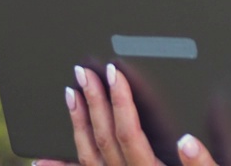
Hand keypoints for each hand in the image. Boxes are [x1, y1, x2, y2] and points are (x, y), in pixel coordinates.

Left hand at [35, 63, 218, 165]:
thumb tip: (187, 141)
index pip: (128, 132)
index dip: (119, 100)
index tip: (114, 73)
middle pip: (103, 139)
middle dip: (93, 102)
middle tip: (83, 73)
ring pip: (88, 157)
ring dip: (77, 124)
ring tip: (70, 96)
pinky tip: (43, 161)